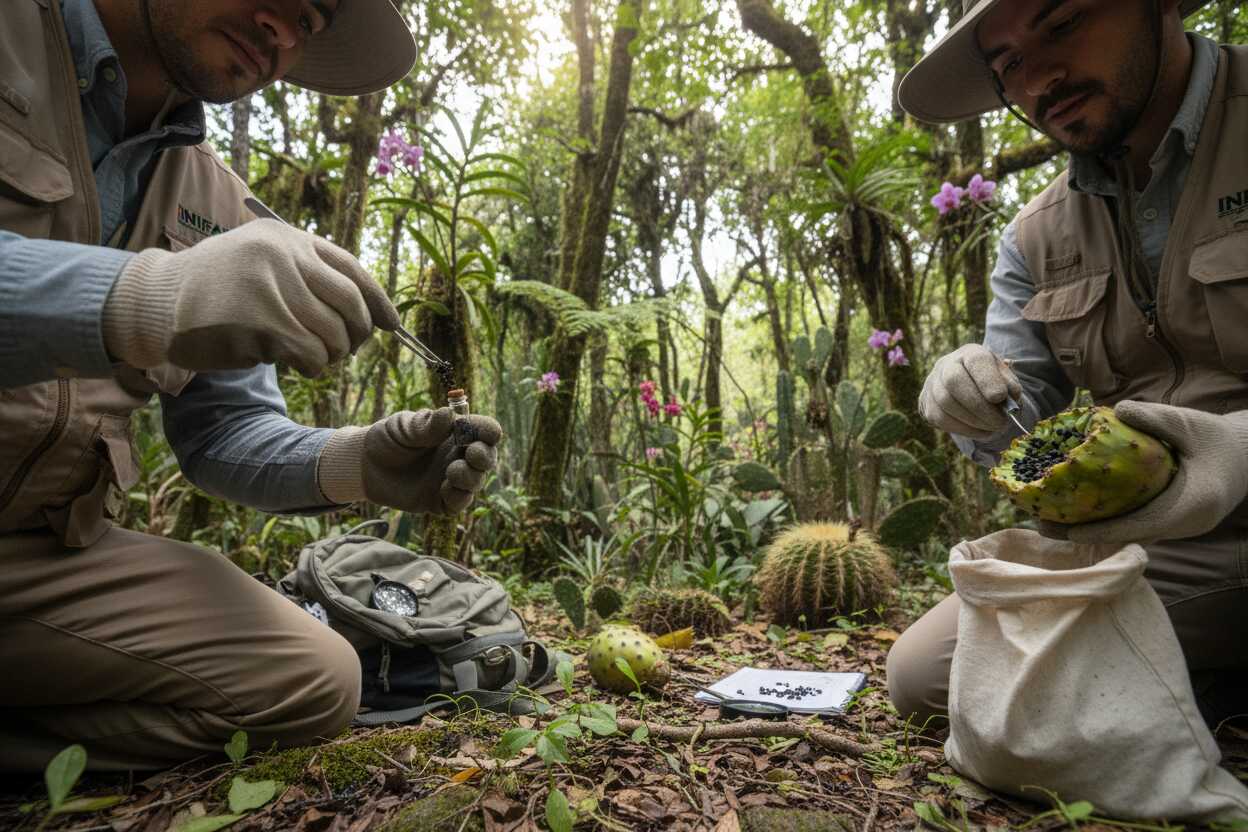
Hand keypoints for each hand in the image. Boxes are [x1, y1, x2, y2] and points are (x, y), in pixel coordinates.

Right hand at [101, 219, 399, 375]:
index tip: (392, 324)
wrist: (157, 301)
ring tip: (313, 357)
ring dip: (331, 354)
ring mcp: (272, 288)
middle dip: (358, 333)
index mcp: (288, 238)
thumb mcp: (262, 262)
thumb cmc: (217, 289)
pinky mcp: (261, 324)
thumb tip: (371, 313)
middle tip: (348, 348)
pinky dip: (313, 366)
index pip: (352, 269)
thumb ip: (308, 275)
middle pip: (350, 303)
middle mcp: (283, 256)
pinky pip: (311, 354)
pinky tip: (297, 365)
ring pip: (334, 333)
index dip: (377, 301)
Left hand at [317, 408, 502, 514]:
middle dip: (485, 457)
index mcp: (455, 433)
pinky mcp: (440, 501)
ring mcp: (450, 479)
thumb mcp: (403, 427)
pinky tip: (445, 488)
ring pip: (476, 482)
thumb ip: (425, 425)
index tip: (488, 433)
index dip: (489, 431)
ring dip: (471, 477)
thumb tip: (449, 414)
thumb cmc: (388, 439)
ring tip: (452, 471)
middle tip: (472, 454)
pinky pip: (459, 502)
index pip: (483, 431)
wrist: (364, 466)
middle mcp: (458, 456)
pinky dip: (458, 497)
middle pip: (487, 457)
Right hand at [918, 344, 1021, 438]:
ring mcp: (932, 384)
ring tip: (994, 428)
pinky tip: (981, 431)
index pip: (975, 360)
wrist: (968, 389)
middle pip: (954, 382)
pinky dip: (965, 429)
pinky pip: (941, 419)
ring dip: (974, 421)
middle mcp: (946, 364)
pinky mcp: (926, 404)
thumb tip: (1008, 397)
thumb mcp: (1005, 379)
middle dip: (980, 406)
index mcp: (970, 353)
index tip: (1000, 397)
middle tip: (1001, 422)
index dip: (987, 379)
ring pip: (946, 403)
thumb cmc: (991, 384)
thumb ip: (1010, 385)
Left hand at [1040, 401, 1247, 544]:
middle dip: (1086, 534)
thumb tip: (1117, 409)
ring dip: (1093, 529)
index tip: (1066, 530)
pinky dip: (1107, 520)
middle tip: (1042, 527)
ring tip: (1049, 520)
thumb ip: (1157, 418)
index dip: (1101, 531)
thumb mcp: (1191, 423)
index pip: (1140, 527)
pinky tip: (1076, 508)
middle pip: (1128, 536)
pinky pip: (1135, 525)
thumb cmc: (1221, 438)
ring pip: (1130, 534)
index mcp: (1192, 506)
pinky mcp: (1172, 520)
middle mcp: (1185, 524)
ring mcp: (1179, 526)